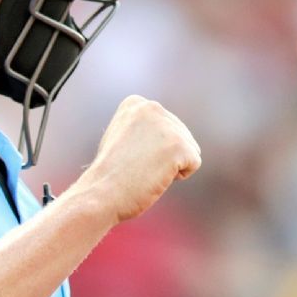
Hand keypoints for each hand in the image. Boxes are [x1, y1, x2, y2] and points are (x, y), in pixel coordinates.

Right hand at [75, 95, 200, 223]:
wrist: (102, 193)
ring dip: (172, 165)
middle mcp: (152, 107)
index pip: (167, 125)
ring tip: (145, 170)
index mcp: (137, 103)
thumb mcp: (122, 137)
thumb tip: (163, 134)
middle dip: (164, 156)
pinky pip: (194, 163)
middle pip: (181, 135)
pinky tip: (155, 176)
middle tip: (137, 166)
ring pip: (190, 149)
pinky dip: (179, 176)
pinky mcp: (179, 145)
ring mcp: (167, 125)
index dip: (152, 148)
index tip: (129, 155)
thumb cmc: (109, 174)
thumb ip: (143, 128)